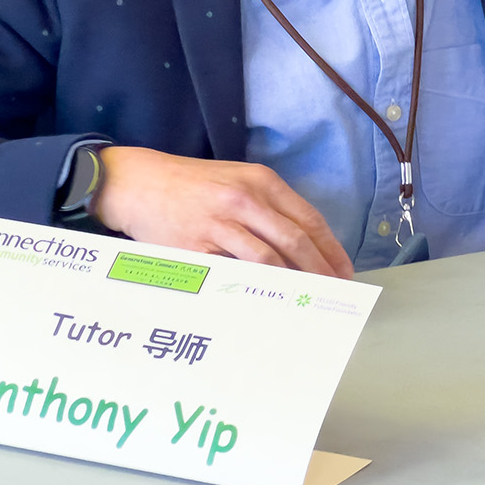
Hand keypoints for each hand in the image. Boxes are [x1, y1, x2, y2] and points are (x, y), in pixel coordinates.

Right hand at [93, 147, 354, 277]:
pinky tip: (264, 303)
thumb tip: (305, 247)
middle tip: (333, 293)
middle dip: (320, 271)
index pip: (308, 219)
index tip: (345, 271)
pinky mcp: (194, 247)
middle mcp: (244, 200)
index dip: (330, 248)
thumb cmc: (194, 185)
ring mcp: (219, 224)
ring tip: (305, 303)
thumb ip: (269, 207)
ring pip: (267, 260)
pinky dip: (251, 290)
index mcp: (261, 182)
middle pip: (295, 241)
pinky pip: (230, 274)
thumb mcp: (238, 181)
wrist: (139, 183)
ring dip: (290, 284)